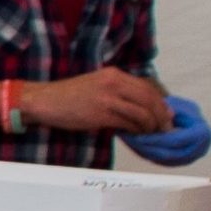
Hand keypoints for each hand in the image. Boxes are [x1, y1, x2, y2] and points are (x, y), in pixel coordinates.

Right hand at [22, 68, 171, 136]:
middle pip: (150, 99)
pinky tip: (136, 135)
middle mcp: (114, 82)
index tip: (166, 115)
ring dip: (151, 126)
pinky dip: (136, 131)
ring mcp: (107, 98)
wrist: (44, 101)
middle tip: (165, 128)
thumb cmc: (68, 97)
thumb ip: (118, 93)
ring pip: (142, 112)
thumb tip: (141, 109)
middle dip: (161, 116)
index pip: (147, 87)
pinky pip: (128, 123)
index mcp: (114, 74)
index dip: (161, 103)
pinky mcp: (101, 113)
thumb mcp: (97, 87)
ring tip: (151, 134)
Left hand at [122, 93, 210, 166]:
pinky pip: (159, 160)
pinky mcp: (177, 162)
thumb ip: (169, 111)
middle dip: (146, 147)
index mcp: (202, 134)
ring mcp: (188, 158)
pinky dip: (144, 152)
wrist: (183, 116)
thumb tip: (167, 114)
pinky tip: (131, 144)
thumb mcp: (176, 104)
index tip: (139, 135)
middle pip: (168, 154)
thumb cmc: (179, 107)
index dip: (157, 139)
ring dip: (143, 151)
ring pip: (162, 159)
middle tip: (128, 140)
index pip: (176, 141)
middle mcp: (198, 150)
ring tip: (127, 141)